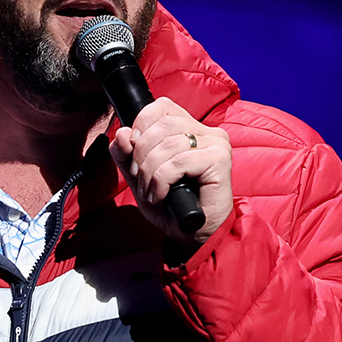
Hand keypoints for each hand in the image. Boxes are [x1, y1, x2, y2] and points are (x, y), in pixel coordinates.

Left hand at [109, 97, 232, 250]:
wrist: (193, 235)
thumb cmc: (171, 205)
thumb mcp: (140, 176)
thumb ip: (126, 154)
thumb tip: (122, 133)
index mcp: (191, 128)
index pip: (161, 106)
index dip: (141, 124)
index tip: (132, 150)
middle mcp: (208, 132)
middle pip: (162, 125)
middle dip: (141, 154)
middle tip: (140, 178)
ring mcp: (217, 144)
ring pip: (168, 144)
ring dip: (150, 172)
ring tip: (151, 191)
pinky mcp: (219, 160)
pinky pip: (178, 162)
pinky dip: (162, 180)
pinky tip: (162, 194)